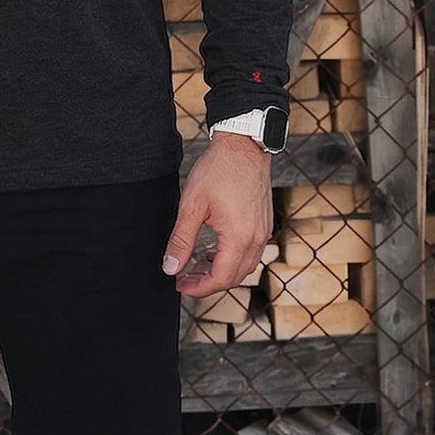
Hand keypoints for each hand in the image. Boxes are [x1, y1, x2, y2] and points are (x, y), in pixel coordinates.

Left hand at [162, 132, 271, 297]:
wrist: (243, 145)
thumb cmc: (218, 170)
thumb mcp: (192, 204)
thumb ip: (181, 239)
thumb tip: (170, 268)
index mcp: (238, 238)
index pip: (220, 279)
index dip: (199, 288)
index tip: (180, 286)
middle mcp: (256, 239)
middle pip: (234, 277)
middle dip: (208, 283)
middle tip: (185, 279)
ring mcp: (263, 231)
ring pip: (244, 266)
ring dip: (221, 272)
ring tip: (197, 266)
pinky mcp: (264, 222)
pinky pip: (251, 252)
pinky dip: (233, 258)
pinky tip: (215, 250)